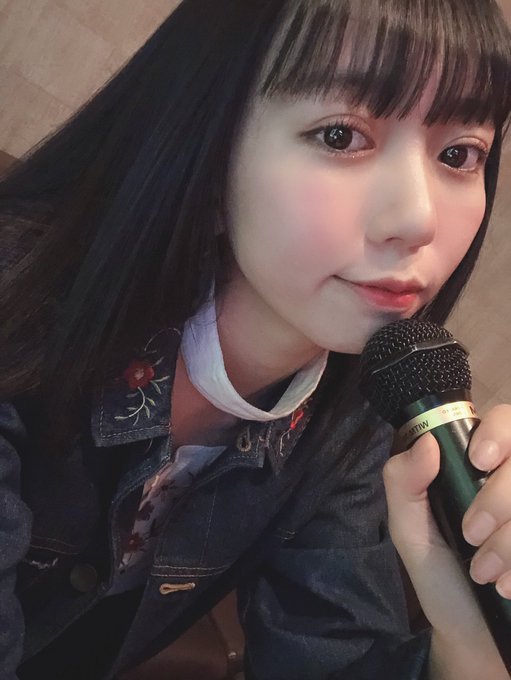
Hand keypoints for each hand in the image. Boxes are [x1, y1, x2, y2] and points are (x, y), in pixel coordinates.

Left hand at [382, 404, 510, 676]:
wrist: (474, 637)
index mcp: (484, 467)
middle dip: (498, 499)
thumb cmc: (442, 577)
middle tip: (471, 535)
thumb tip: (426, 442)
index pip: (506, 421)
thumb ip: (403, 483)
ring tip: (486, 573)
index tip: (479, 460)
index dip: (499, 432)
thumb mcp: (410, 530)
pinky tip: (509, 585)